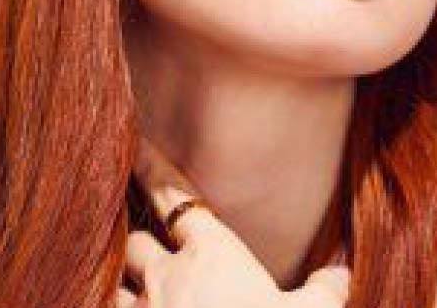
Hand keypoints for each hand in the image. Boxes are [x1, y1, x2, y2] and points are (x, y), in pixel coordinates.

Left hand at [116, 135, 350, 307]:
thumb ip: (325, 292)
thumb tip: (342, 273)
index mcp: (212, 256)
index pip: (176, 198)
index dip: (153, 168)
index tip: (135, 144)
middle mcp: (168, 279)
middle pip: (135, 242)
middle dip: (138, 244)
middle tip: (141, 248)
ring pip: (111, 287)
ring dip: (116, 287)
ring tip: (119, 289)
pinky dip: (99, 305)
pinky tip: (94, 301)